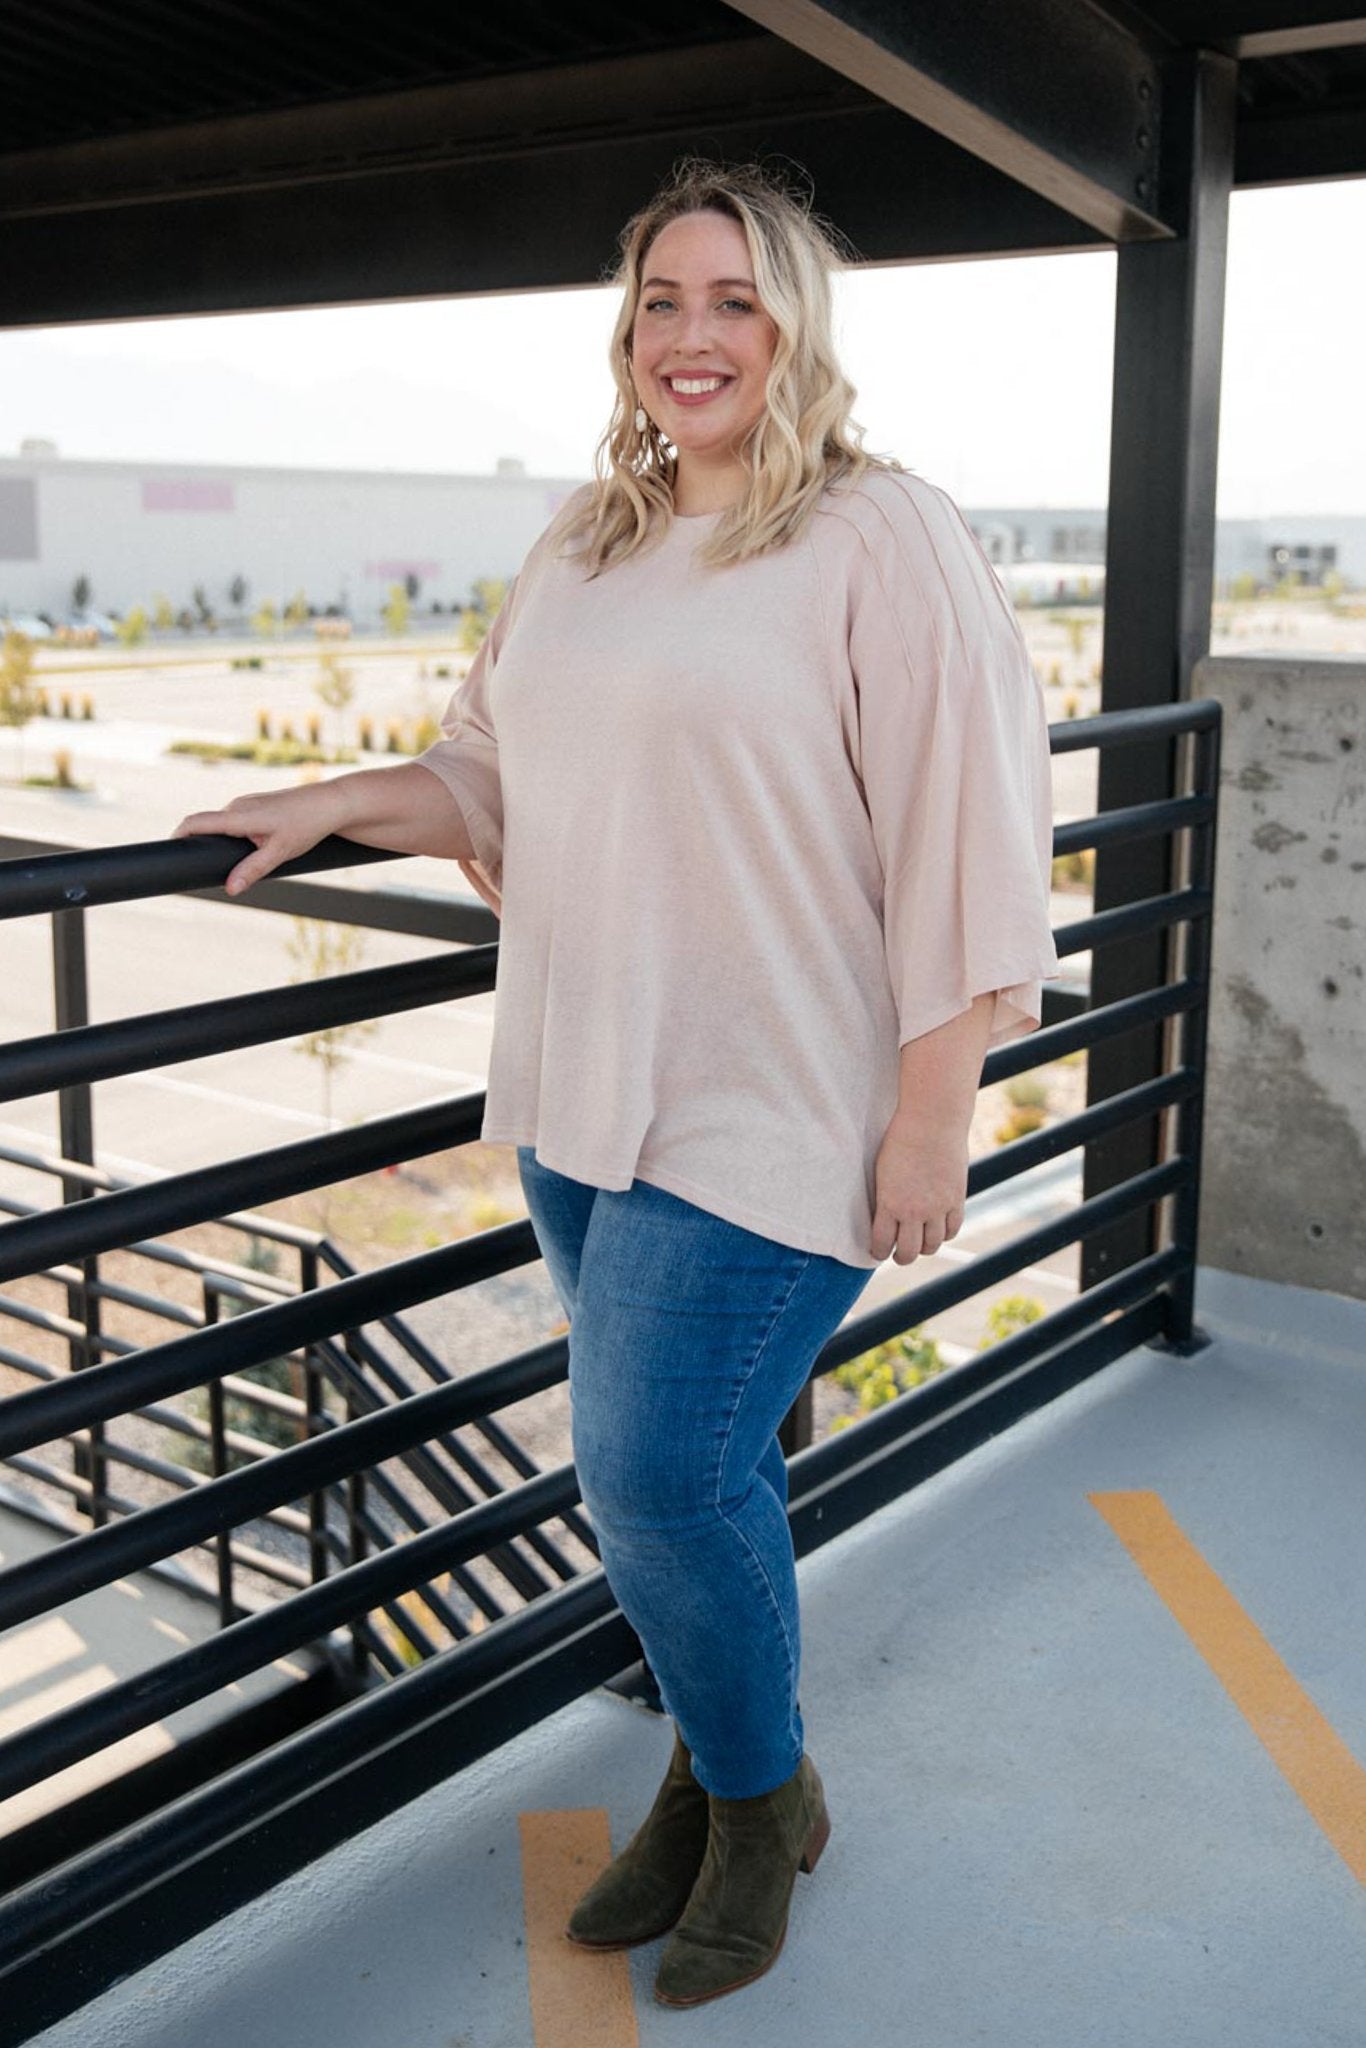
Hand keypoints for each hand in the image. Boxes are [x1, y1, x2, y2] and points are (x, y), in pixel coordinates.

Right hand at [172, 785, 341, 896]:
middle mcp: (238, 805)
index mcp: (239, 815)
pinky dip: (234, 836)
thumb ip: (252, 870)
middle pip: (208, 827)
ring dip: (222, 842)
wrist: (330, 804)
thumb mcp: (280, 852)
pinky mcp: (255, 805)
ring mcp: (246, 803)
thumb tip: (229, 889)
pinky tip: (251, 847)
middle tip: (203, 870)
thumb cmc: (307, 826)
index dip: (178, 834)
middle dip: (202, 846)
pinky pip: (235, 822)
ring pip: (224, 826)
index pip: (197, 822)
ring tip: (235, 861)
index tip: (168, 849)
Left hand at [869, 1108, 968, 1264]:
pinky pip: (952, 1230)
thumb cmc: (900, 1139)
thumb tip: (885, 1218)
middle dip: (901, 1257)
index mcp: (889, 1203)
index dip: (879, 1252)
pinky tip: (938, 1229)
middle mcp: (914, 1210)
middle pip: (908, 1252)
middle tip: (899, 1254)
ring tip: (919, 1243)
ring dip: (924, 1247)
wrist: (932, 1120)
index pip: (882, 1243)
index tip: (879, 1251)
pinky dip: (944, 1234)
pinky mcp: (956, 1200)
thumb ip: (886, 1198)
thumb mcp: (882, 1171)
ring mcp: (938, 1207)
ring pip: (932, 1245)